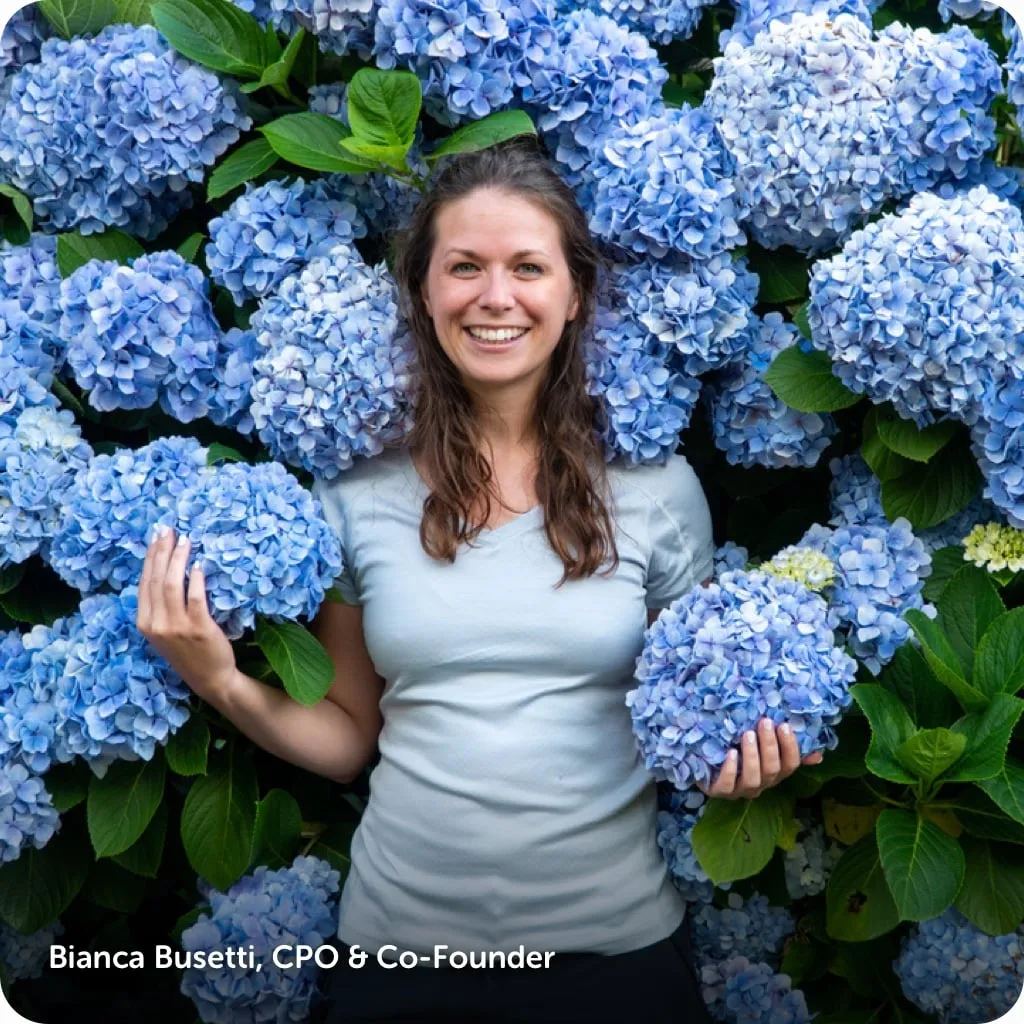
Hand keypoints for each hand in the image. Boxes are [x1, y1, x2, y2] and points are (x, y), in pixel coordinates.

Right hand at [136, 526, 237, 705]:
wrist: (210, 679)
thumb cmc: (189, 653)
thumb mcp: (165, 632)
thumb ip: (160, 608)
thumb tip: (163, 573)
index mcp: (144, 624)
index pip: (144, 583)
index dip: (150, 558)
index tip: (157, 537)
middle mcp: (155, 624)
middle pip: (155, 579)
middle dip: (161, 551)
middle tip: (168, 530)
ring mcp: (175, 627)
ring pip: (172, 584)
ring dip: (178, 558)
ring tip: (186, 541)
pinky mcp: (198, 627)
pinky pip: (194, 597)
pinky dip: (196, 578)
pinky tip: (199, 564)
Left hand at [700, 718, 823, 800]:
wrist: (705, 762)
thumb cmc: (739, 749)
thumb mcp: (762, 746)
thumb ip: (786, 747)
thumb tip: (818, 755)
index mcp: (774, 773)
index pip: (790, 765)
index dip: (790, 747)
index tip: (783, 725)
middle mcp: (760, 784)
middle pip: (772, 770)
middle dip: (770, 746)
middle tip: (764, 723)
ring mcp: (740, 790)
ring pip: (752, 779)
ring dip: (752, 756)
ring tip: (747, 734)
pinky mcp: (718, 791)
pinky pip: (726, 785)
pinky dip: (729, 769)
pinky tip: (730, 753)